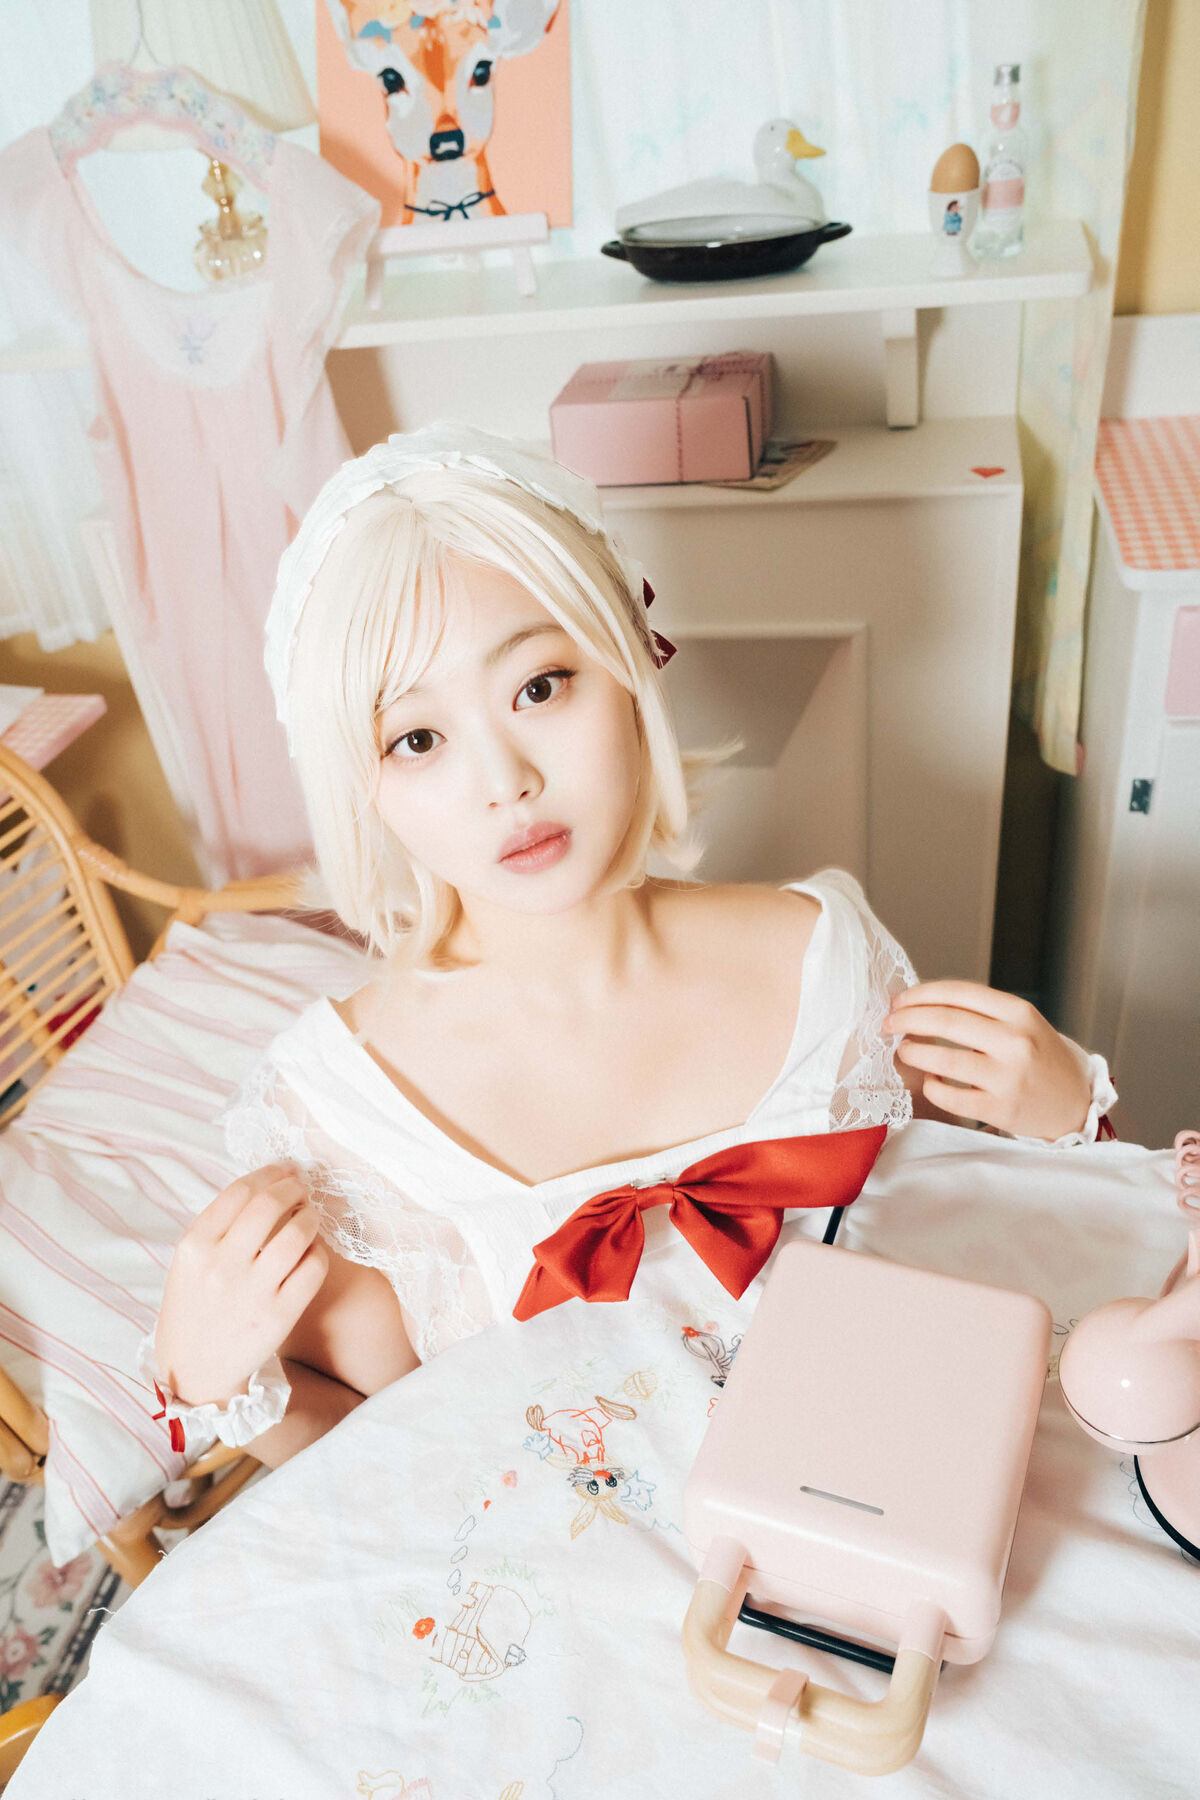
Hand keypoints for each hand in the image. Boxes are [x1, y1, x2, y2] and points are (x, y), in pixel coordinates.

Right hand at [155, 1164, 329, 1406]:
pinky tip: (312, 1250)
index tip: (284, 1170)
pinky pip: (313, 1268)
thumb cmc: (195, 1305)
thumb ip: (220, 1224)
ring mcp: (252, 1292)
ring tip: (310, 1215)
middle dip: (293, 1187)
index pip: (239, 1191)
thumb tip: (269, 1182)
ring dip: (310, 1216)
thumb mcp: (189, 1261)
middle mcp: (221, 1266)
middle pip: (269, 1205)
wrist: (194, 1368)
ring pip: (297, 1234)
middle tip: (302, 1187)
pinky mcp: (280, 1316)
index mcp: (195, 1247)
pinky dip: (318, 1251)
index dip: (269, 1173)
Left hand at [882, 980, 1091, 1140]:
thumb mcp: (1021, 1022)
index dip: (921, 994)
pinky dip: (932, 1086)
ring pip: (944, 1059)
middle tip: (889, 1024)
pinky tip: (931, 1080)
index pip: (959, 993)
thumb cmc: (1039, 1057)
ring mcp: (1008, 1077)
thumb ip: (979, 1012)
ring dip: (913, 1052)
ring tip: (904, 1050)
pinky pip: (950, 1096)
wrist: (1075, 1101)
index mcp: (1019, 1012)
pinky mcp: (1000, 1109)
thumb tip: (919, 1004)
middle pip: (946, 1022)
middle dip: (908, 1020)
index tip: (899, 1000)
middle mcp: (1015, 1041)